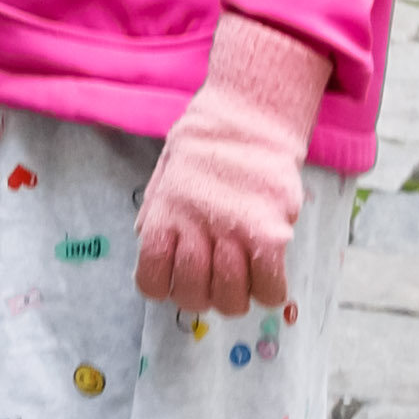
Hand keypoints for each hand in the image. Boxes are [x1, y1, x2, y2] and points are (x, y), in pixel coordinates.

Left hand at [135, 15, 333, 320]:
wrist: (248, 118)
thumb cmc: (205, 148)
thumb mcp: (165, 177)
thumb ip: (156, 214)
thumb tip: (148, 245)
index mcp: (165, 216)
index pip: (151, 279)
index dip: (163, 289)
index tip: (175, 282)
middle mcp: (195, 229)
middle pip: (193, 295)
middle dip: (201, 299)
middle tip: (213, 285)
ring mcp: (233, 233)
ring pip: (230, 298)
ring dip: (235, 300)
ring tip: (242, 283)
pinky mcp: (270, 233)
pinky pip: (269, 286)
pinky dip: (269, 293)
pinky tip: (268, 281)